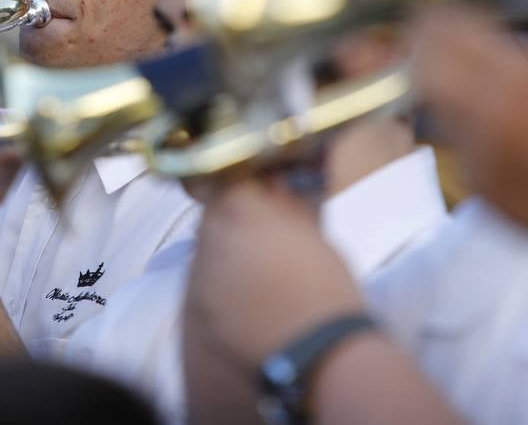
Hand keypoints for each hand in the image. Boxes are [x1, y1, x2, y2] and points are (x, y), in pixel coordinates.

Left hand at [185, 177, 363, 371]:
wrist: (321, 349)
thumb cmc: (326, 287)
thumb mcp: (313, 233)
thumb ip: (284, 204)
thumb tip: (272, 186)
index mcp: (242, 210)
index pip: (227, 178)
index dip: (242, 184)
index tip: (257, 190)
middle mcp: (213, 237)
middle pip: (213, 213)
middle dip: (232, 216)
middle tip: (259, 230)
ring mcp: (202, 274)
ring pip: (206, 248)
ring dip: (224, 250)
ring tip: (257, 268)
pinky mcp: (200, 308)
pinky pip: (205, 284)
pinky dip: (221, 285)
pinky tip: (248, 297)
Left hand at [410, 6, 527, 257]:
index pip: (455, 36)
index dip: (444, 18)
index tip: (446, 9)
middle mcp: (494, 119)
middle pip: (428, 67)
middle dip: (428, 45)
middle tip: (437, 34)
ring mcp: (481, 157)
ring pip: (435, 103)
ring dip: (440, 80)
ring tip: (458, 68)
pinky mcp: (479, 186)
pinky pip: (456, 139)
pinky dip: (462, 119)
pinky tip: (487, 115)